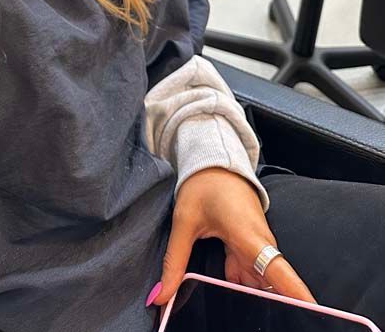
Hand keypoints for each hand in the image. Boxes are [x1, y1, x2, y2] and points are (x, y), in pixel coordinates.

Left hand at [155, 168, 315, 305]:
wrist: (214, 162)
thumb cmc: (204, 185)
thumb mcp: (184, 223)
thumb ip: (174, 262)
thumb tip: (161, 296)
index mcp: (250, 238)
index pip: (283, 276)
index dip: (300, 300)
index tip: (315, 320)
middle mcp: (261, 245)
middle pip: (271, 288)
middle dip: (266, 310)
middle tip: (247, 327)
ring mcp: (258, 246)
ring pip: (259, 283)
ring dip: (249, 299)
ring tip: (236, 321)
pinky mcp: (251, 247)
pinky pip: (250, 274)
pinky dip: (240, 286)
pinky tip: (227, 299)